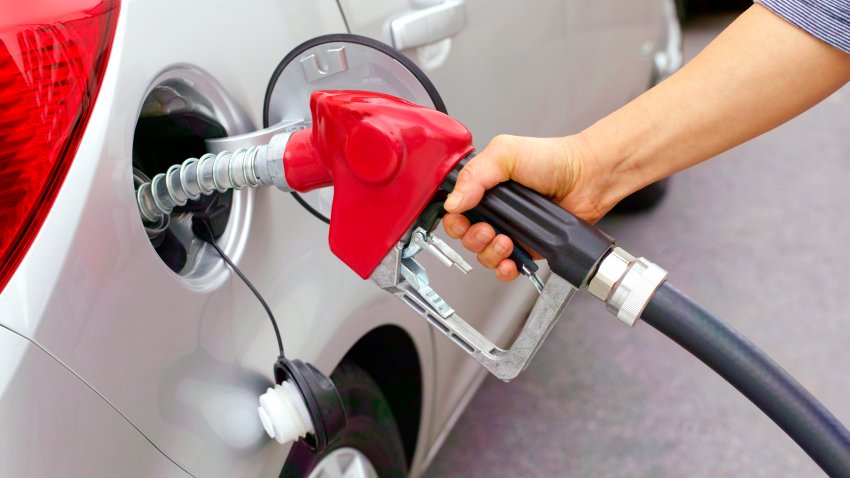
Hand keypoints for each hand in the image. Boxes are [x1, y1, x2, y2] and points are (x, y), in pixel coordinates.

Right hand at [443, 133, 611, 280]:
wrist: (587, 176)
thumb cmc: (553, 159)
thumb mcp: (505, 153)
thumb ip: (474, 175)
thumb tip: (453, 202)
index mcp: (484, 187)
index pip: (456, 210)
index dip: (454, 219)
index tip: (462, 219)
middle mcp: (496, 210)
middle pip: (467, 236)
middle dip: (473, 238)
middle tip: (488, 229)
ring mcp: (511, 230)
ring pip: (484, 254)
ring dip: (490, 253)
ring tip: (506, 241)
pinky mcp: (528, 247)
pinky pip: (507, 267)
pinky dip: (504, 269)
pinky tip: (510, 261)